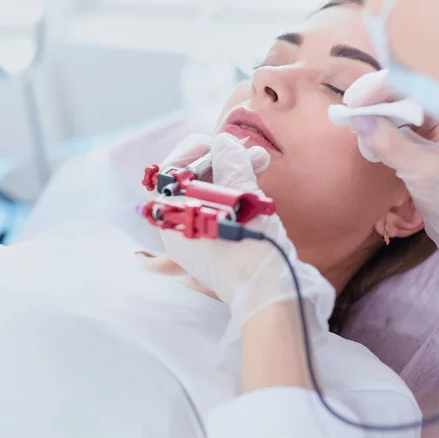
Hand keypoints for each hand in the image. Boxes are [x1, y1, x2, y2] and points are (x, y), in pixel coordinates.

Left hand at [160, 133, 334, 349]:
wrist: (269, 295)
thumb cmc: (249, 246)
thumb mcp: (241, 197)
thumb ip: (230, 163)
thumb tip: (224, 142)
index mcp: (174, 219)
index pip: (169, 174)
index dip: (191, 153)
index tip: (215, 143)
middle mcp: (183, 230)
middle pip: (193, 182)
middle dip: (223, 161)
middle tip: (247, 150)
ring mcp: (202, 240)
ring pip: (213, 195)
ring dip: (235, 174)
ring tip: (262, 161)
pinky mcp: (222, 247)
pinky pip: (224, 212)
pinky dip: (238, 195)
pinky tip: (257, 182)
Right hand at [329, 69, 438, 278]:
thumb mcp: (421, 169)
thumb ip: (390, 144)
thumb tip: (358, 120)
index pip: (412, 83)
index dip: (380, 88)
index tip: (353, 102)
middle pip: (398, 91)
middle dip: (372, 102)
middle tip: (348, 115)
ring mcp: (428, 121)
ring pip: (391, 106)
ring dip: (372, 117)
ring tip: (358, 131)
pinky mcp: (416, 134)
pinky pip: (390, 123)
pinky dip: (376, 130)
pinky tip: (370, 143)